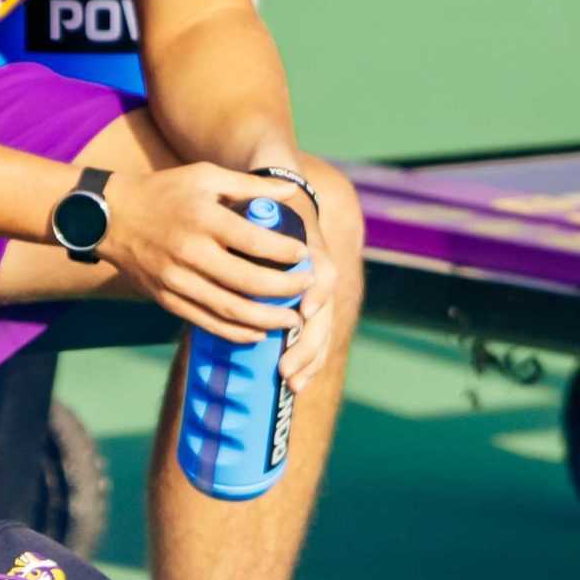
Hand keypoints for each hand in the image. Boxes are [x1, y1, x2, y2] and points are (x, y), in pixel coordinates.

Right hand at [95, 163, 313, 348]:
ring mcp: (176, 279)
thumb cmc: (162, 191)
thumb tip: (291, 192)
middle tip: (307, 288)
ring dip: (267, 318)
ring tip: (292, 321)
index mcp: (204, 219)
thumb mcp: (204, 176)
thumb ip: (249, 185)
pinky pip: (206, 321)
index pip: (257, 243)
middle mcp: (191, 252)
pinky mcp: (165, 297)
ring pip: (230, 309)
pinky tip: (257, 331)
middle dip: (286, 290)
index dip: (287, 254)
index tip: (305, 256)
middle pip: (249, 282)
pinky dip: (235, 331)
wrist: (108, 216)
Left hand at [248, 171, 336, 395]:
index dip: (314, 293)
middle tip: (286, 371)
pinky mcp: (302, 304)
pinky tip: (297, 383)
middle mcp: (315, 272)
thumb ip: (261, 196)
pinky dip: (306, 360)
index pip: (322, 273)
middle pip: (322, 313)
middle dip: (307, 344)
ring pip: (320, 330)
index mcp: (307, 247)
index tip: (303, 312)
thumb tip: (265, 194)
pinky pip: (311, 336)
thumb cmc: (259, 200)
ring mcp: (312, 289)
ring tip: (292, 384)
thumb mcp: (257, 196)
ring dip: (309, 358)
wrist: (276, 195)